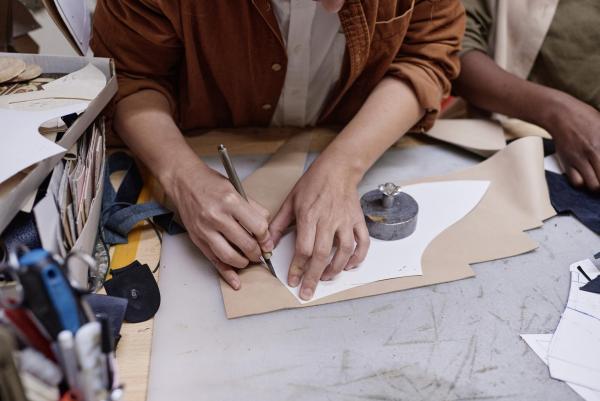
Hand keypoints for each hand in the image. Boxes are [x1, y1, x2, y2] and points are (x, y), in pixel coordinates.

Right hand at [165, 160, 272, 289]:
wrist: (183, 180)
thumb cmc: (210, 183)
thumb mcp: (236, 189)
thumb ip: (253, 208)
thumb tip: (266, 229)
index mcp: (230, 201)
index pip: (257, 227)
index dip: (266, 237)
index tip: (267, 240)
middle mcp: (217, 216)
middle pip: (246, 244)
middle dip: (257, 252)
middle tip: (261, 252)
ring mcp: (205, 229)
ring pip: (230, 256)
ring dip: (244, 262)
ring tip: (249, 259)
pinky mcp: (197, 238)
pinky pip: (214, 260)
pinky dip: (226, 273)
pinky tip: (235, 281)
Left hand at [269, 158, 369, 300]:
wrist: (337, 168)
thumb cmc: (312, 183)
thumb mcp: (290, 201)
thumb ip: (278, 225)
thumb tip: (268, 245)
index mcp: (309, 216)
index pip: (303, 248)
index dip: (297, 267)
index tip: (293, 280)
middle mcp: (328, 220)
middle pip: (322, 255)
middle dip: (313, 277)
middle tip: (307, 292)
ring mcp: (345, 221)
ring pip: (344, 252)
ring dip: (335, 269)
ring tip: (325, 278)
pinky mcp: (357, 220)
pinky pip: (362, 243)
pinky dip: (358, 257)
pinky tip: (349, 266)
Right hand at [545, 94, 599, 190]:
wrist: (560, 114)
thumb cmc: (584, 116)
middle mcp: (594, 153)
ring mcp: (579, 159)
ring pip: (593, 185)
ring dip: (597, 186)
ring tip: (598, 182)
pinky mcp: (567, 162)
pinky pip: (576, 181)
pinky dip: (582, 183)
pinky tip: (585, 178)